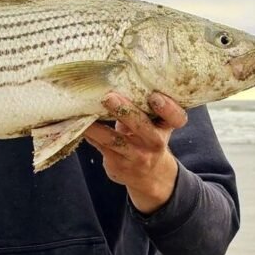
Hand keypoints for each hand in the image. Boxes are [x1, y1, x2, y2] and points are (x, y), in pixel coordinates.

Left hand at [82, 92, 187, 213]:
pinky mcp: (118, 164)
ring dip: (99, 127)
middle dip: (126, 112)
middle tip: (110, 98)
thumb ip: (143, 107)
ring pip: (116, 141)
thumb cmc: (147, 137)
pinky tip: (78, 124)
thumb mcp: (153, 123)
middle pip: (143, 128)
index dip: (168, 108)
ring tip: (85, 113)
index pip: (176, 118)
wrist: (149, 175)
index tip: (155, 97)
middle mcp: (155, 142)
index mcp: (165, 126)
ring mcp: (137, 156)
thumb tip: (115, 79)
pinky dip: (89, 134)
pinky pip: (101, 147)